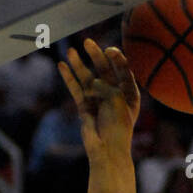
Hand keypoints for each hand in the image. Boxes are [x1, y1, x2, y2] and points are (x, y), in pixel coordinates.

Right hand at [58, 40, 139, 158]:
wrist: (107, 150)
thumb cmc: (117, 125)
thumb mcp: (116, 99)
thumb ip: (104, 85)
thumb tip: (91, 81)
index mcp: (130, 94)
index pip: (123, 71)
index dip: (117, 59)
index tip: (109, 50)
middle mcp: (115, 95)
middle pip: (105, 71)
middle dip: (96, 56)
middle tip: (88, 42)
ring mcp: (99, 101)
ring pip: (88, 78)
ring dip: (79, 65)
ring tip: (71, 51)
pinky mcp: (85, 107)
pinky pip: (76, 90)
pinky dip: (69, 79)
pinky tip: (62, 66)